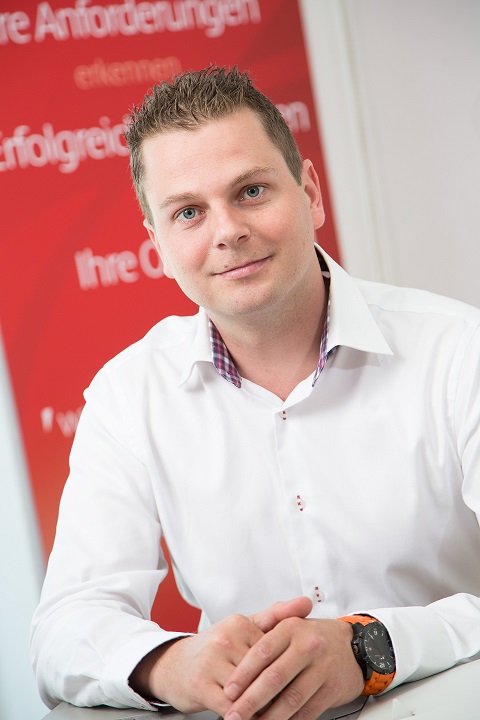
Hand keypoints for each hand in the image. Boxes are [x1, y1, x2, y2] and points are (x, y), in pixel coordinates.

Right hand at [129, 597, 311, 715]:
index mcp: (240, 623)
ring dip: (266, 706)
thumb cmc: (215, 649)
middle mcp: (226, 639)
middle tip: (296, 701)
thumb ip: (276, 616)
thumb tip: (307, 602)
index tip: (303, 679)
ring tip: (279, 714)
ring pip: (251, 690)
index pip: (274, 650)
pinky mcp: (201, 685)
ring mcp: (212, 662)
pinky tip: (255, 719)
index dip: (288, 668)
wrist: (172, 665)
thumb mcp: (243, 627)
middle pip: (264, 671)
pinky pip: (233, 707)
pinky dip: (248, 717)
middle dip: (280, 690)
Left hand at [223, 617, 364, 719]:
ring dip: (269, 717)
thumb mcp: (290, 627)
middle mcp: (307, 646)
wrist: (354, 647)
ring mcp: (322, 668)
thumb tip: (235, 661)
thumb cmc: (313, 638)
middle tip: (234, 715)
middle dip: (250, 700)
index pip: (262, 652)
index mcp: (291, 628)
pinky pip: (307, 710)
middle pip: (274, 678)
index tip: (228, 691)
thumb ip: (265, 637)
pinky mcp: (333, 688)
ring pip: (291, 698)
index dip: (243, 674)